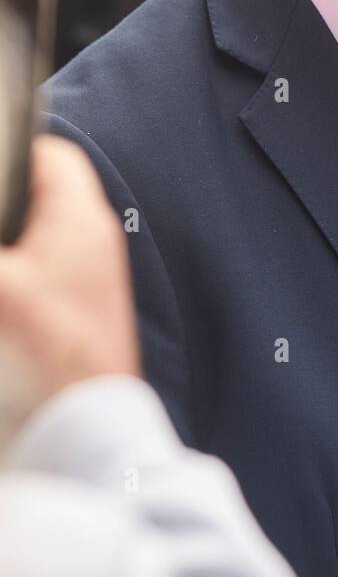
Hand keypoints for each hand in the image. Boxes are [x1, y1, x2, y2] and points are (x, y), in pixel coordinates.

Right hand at [0, 137, 139, 438]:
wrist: (85, 425)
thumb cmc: (50, 351)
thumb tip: (1, 262)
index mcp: (78, 216)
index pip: (49, 153)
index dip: (9, 151)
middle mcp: (91, 238)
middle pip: (39, 194)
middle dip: (6, 204)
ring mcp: (89, 274)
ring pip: (39, 235)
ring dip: (12, 242)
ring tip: (2, 270)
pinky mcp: (79, 309)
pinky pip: (42, 271)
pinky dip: (18, 274)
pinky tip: (4, 296)